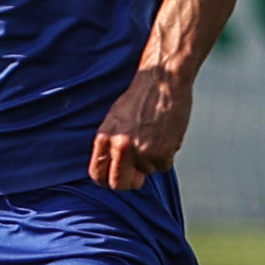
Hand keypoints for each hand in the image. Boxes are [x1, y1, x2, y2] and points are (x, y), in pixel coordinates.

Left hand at [90, 64, 192, 189]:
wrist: (163, 80)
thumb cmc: (141, 95)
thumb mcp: (116, 118)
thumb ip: (112, 143)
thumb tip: (114, 166)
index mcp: (104, 137)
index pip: (97, 173)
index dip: (107, 180)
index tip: (116, 179)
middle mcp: (120, 147)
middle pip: (119, 184)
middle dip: (129, 183)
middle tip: (137, 177)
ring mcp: (141, 151)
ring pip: (146, 171)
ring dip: (153, 159)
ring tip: (156, 135)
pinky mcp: (162, 152)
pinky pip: (164, 166)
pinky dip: (167, 154)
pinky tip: (167, 135)